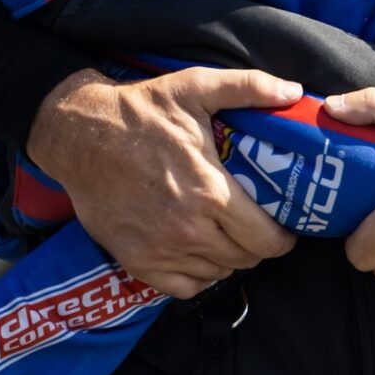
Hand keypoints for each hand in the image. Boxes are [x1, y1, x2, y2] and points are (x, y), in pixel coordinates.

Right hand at [27, 66, 302, 298]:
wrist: (79, 136)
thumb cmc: (139, 111)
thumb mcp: (194, 86)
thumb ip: (248, 87)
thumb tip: (294, 91)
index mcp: (210, 193)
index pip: (267, 239)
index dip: (283, 237)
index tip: (284, 226)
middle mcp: (189, 230)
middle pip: (246, 260)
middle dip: (258, 245)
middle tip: (255, 226)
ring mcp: (162, 250)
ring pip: (218, 274)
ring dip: (229, 258)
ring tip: (227, 234)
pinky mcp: (138, 261)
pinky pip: (185, 287)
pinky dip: (198, 275)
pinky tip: (198, 252)